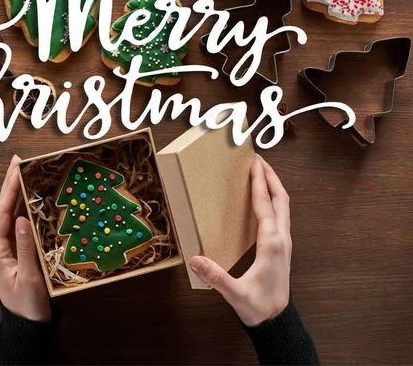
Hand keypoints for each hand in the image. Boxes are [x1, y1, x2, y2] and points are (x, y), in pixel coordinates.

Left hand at [0, 155, 51, 321]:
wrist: (28, 325)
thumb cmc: (28, 305)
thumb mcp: (28, 277)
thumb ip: (25, 248)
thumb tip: (23, 218)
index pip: (2, 214)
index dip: (9, 190)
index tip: (16, 169)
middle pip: (4, 210)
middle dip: (10, 185)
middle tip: (18, 161)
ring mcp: (7, 248)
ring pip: (12, 215)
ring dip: (18, 193)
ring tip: (25, 172)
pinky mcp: (17, 252)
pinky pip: (20, 225)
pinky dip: (26, 208)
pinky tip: (33, 197)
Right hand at [189, 154, 290, 326]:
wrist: (277, 321)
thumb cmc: (259, 306)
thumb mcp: (235, 293)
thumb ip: (216, 276)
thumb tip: (195, 259)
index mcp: (272, 244)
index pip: (265, 205)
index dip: (259, 182)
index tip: (254, 164)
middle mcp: (282, 239)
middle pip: (281, 198)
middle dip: (271, 177)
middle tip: (259, 159)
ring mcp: (285, 243)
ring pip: (283, 206)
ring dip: (274, 187)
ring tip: (262, 173)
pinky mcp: (282, 247)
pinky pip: (280, 216)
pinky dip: (273, 200)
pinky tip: (263, 201)